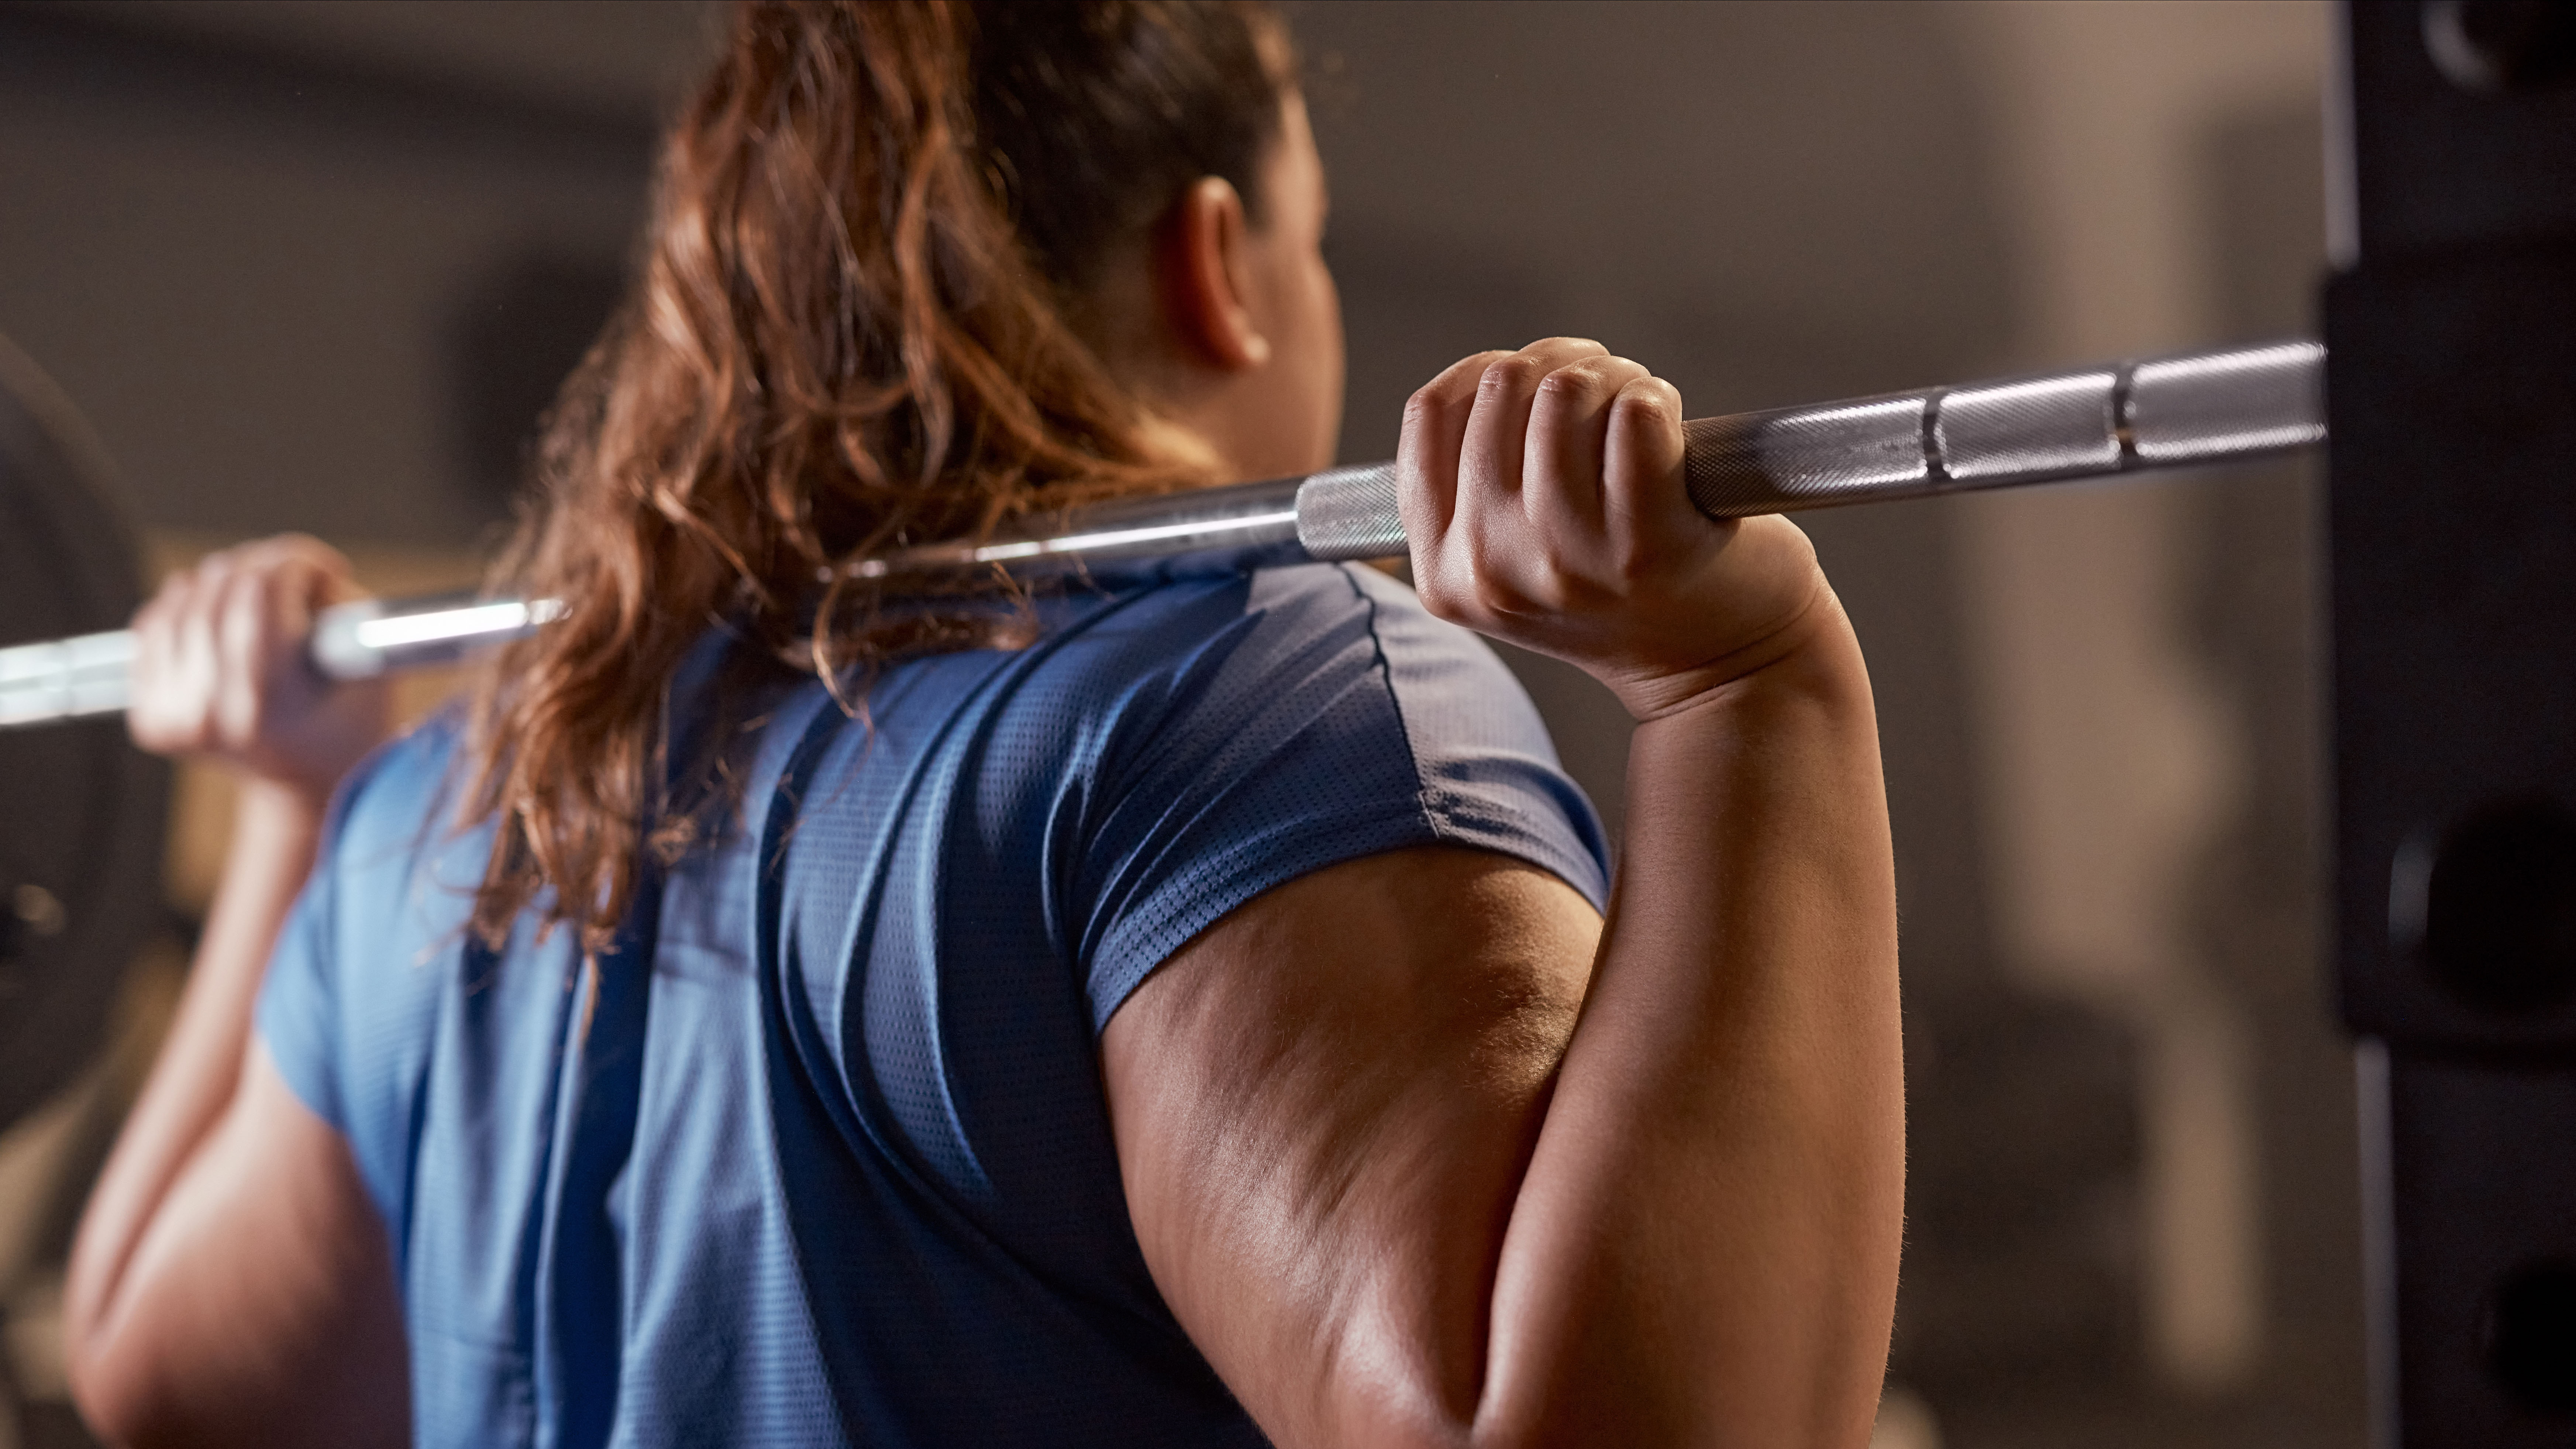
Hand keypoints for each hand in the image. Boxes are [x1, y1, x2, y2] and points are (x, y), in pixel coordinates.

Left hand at [127, 535, 391, 802]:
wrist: (308, 787)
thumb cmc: (349, 723)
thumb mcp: (371, 664)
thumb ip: (339, 606)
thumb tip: (295, 567)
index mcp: (267, 703)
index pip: (262, 590)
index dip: (298, 561)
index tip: (325, 569)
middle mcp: (209, 713)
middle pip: (221, 586)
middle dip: (266, 565)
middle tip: (295, 577)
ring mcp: (172, 716)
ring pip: (183, 594)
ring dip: (227, 581)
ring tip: (262, 596)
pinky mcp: (150, 715)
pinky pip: (152, 623)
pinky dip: (187, 604)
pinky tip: (220, 612)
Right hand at [1397, 338, 1839, 718]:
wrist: (1720, 669)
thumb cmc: (1622, 592)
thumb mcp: (1513, 562)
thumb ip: (1476, 486)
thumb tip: (1489, 375)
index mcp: (1446, 571)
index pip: (1431, 413)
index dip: (1488, 370)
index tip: (1537, 384)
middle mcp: (1492, 567)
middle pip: (1501, 389)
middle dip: (1561, 365)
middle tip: (1606, 394)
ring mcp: (1566, 559)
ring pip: (1565, 392)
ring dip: (1614, 378)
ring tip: (1639, 409)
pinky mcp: (1646, 544)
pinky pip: (1636, 416)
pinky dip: (1658, 402)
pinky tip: (1671, 431)